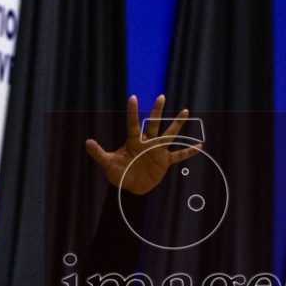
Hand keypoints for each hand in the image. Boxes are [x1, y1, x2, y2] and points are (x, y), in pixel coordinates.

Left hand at [85, 95, 202, 195]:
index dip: (133, 112)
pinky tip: (199, 146)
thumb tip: (87, 142)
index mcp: (133, 141)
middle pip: (153, 124)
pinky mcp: (164, 161)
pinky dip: (188, 152)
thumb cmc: (118, 173)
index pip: (133, 124)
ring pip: (168, 135)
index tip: (133, 98)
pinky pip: (178, 156)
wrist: (129, 188)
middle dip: (157, 111)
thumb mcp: (108, 164)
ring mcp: (157, 151)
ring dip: (177, 124)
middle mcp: (147, 143)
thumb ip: (99, 153)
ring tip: (185, 111)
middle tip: (161, 97)